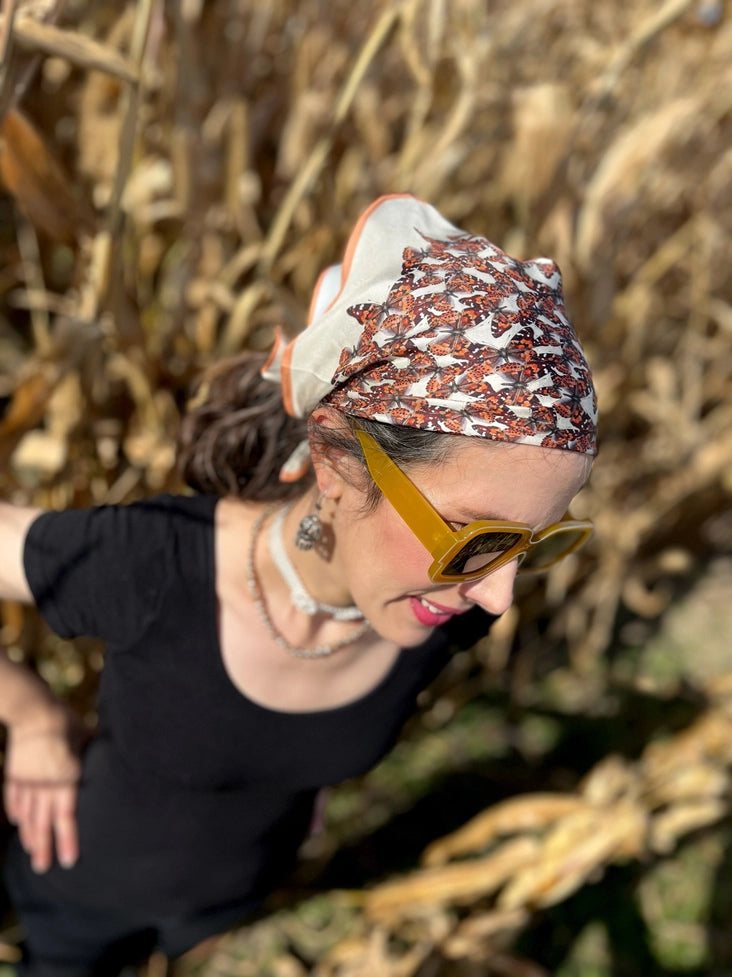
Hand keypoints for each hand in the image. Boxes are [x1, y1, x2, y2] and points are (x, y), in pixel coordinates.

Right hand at [3, 703, 86, 872]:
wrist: (33, 710)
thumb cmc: (66, 721)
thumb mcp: (85, 738)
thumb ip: (94, 754)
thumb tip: (113, 758)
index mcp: (66, 778)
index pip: (67, 817)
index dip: (69, 839)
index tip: (69, 860)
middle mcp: (45, 785)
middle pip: (43, 823)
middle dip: (44, 849)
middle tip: (44, 869)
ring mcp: (27, 781)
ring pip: (26, 816)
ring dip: (29, 835)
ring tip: (31, 853)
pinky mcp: (14, 774)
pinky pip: (13, 798)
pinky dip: (16, 812)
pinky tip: (18, 824)